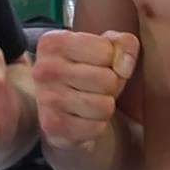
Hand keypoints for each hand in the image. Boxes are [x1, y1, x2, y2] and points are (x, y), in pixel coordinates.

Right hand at [33, 29, 139, 149]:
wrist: (61, 107)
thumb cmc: (88, 71)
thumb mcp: (107, 47)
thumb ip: (124, 44)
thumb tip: (123, 67)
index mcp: (54, 42)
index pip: (107, 51)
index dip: (113, 61)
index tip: (99, 65)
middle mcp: (44, 68)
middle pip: (108, 80)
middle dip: (112, 86)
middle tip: (97, 87)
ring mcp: (46, 98)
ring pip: (104, 106)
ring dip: (105, 107)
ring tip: (91, 101)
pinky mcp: (51, 125)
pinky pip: (96, 128)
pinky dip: (97, 126)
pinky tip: (84, 118)